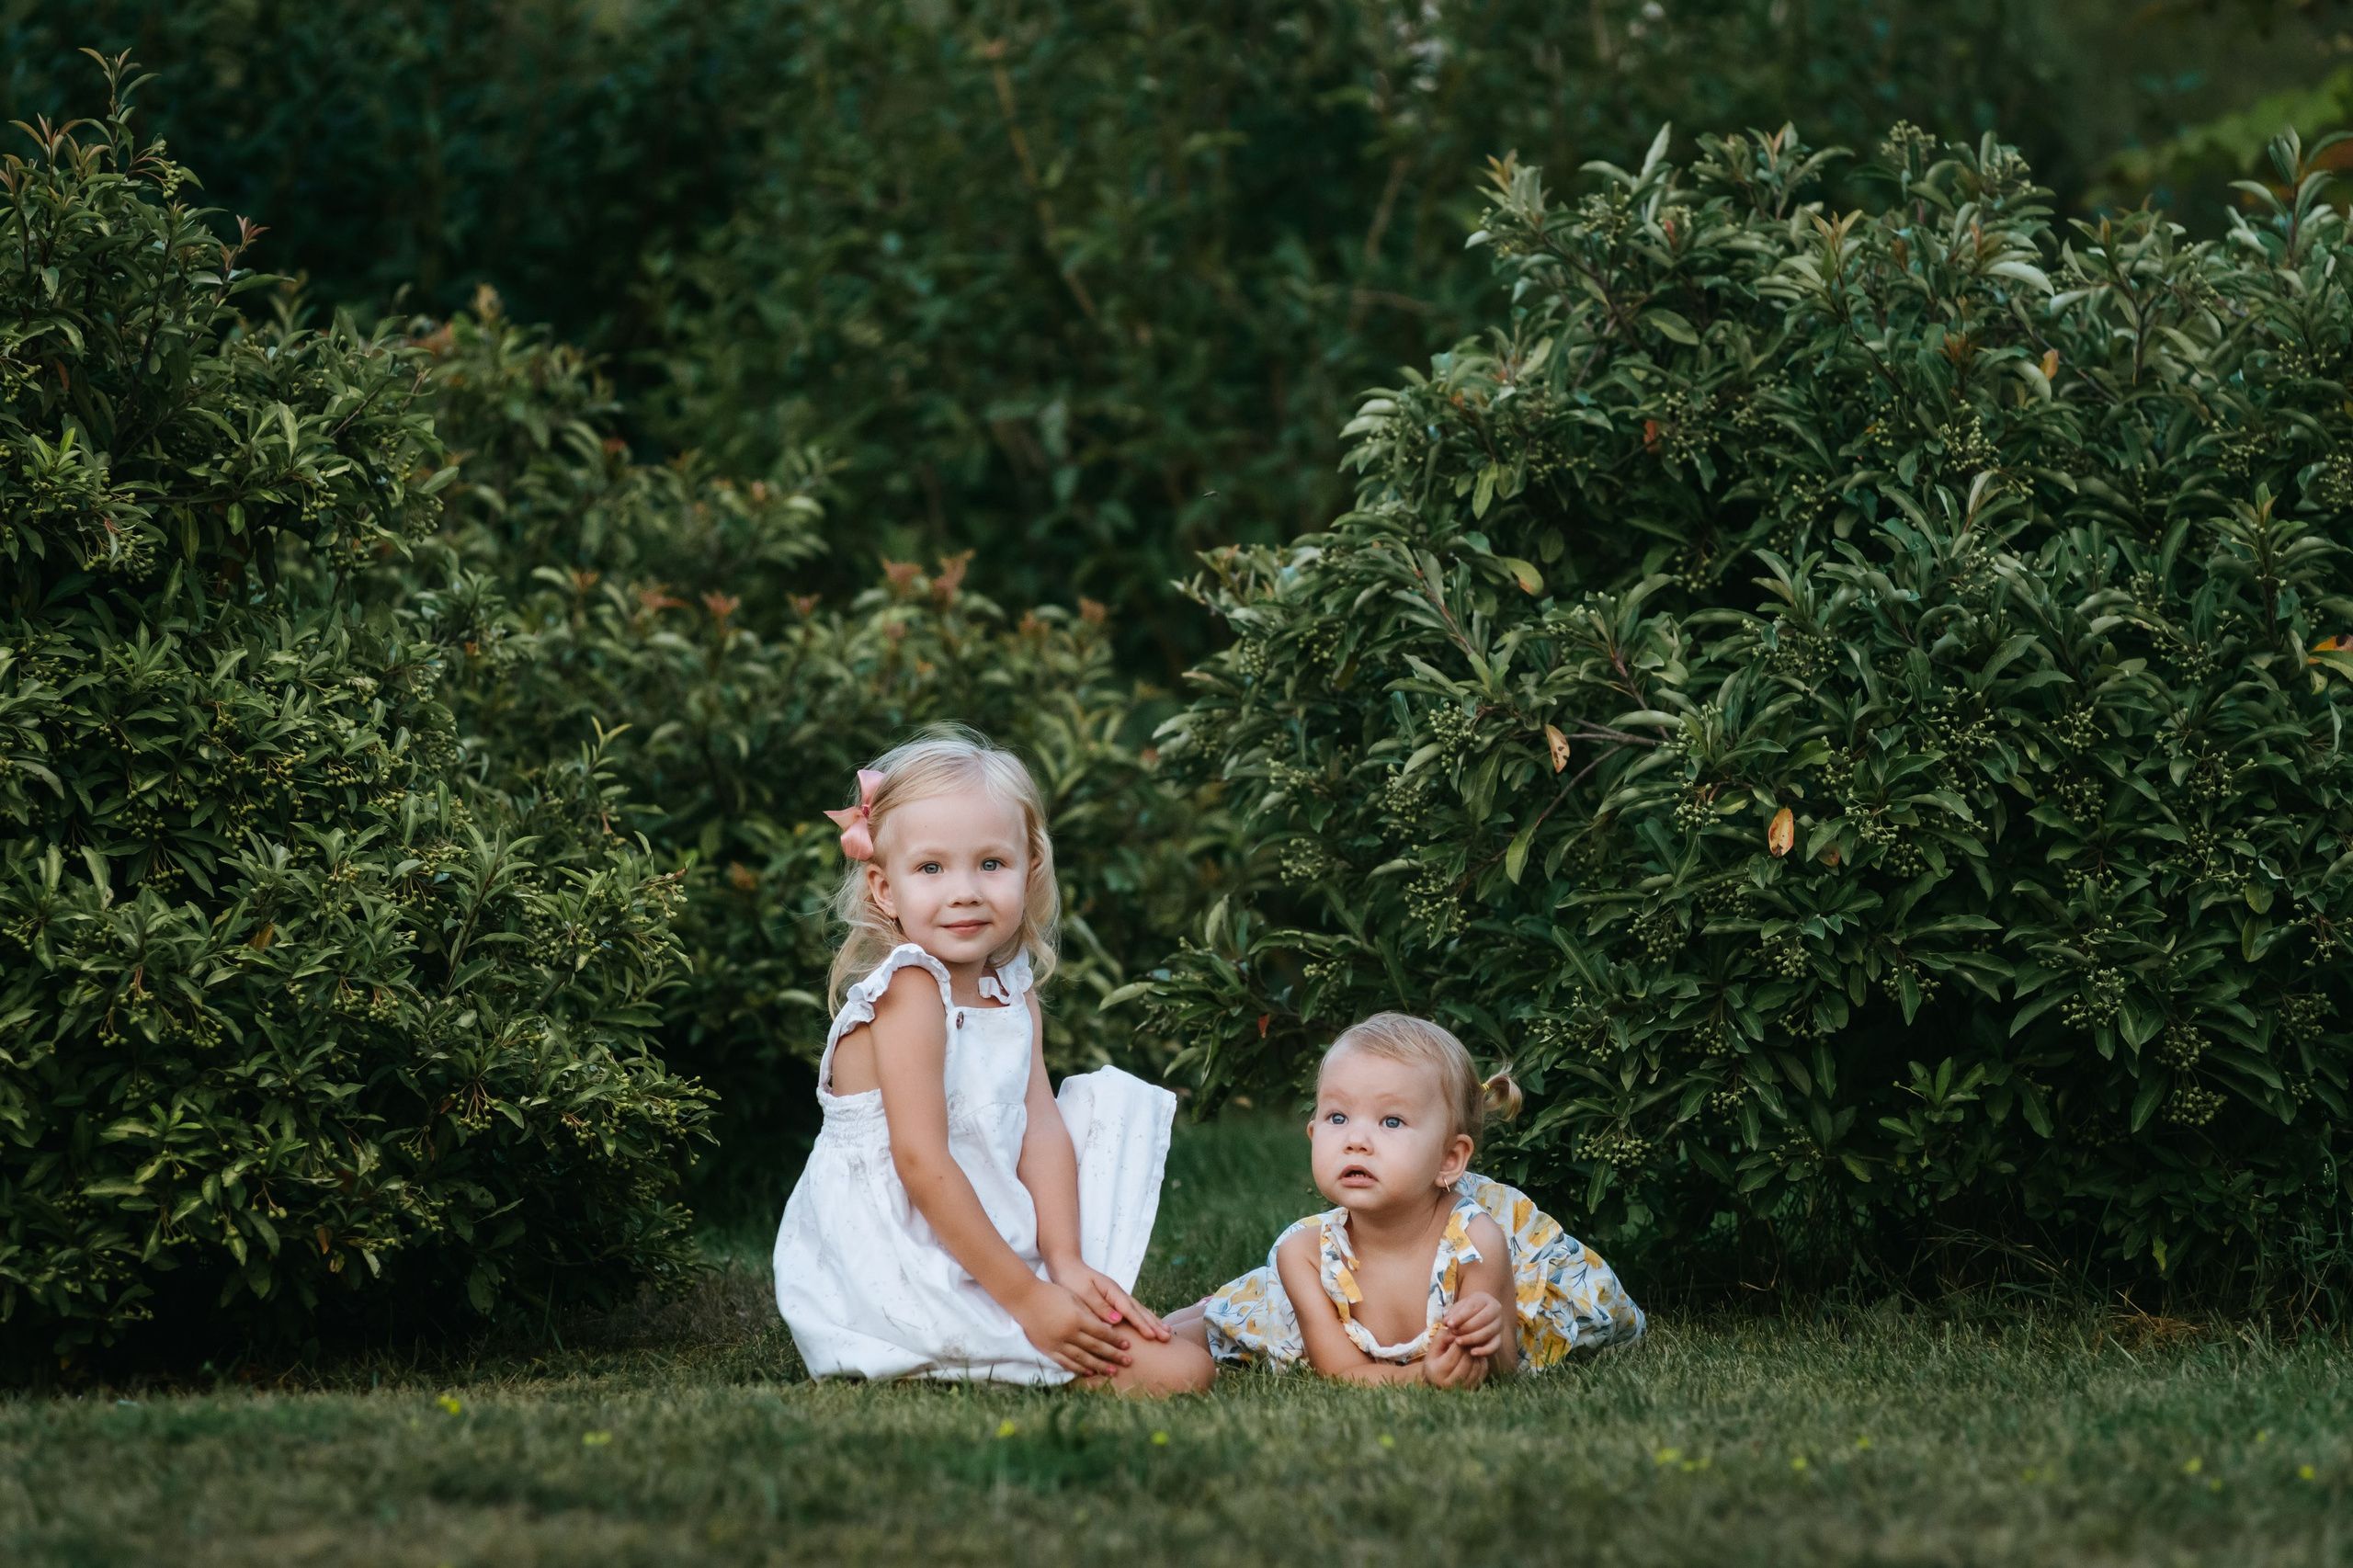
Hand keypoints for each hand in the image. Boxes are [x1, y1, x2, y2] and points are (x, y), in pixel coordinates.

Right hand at [1013, 1279, 1134, 1376]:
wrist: (1025, 1299)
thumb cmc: (1052, 1293)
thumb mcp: (1074, 1298)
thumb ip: (1090, 1313)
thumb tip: (1108, 1327)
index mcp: (1077, 1319)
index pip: (1101, 1333)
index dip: (1115, 1340)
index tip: (1127, 1345)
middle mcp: (1068, 1334)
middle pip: (1095, 1348)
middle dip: (1113, 1355)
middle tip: (1128, 1361)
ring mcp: (1057, 1344)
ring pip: (1083, 1359)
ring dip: (1100, 1366)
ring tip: (1113, 1371)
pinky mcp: (1048, 1350)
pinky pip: (1066, 1362)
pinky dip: (1079, 1368)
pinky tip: (1090, 1372)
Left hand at [1047, 1258, 1171, 1340]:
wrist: (1066, 1266)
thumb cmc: (1072, 1280)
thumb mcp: (1082, 1293)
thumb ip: (1099, 1306)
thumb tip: (1117, 1320)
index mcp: (1112, 1292)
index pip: (1129, 1311)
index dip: (1141, 1324)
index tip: (1152, 1336)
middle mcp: (1118, 1294)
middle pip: (1139, 1310)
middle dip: (1154, 1324)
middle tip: (1167, 1337)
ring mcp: (1117, 1296)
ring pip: (1139, 1310)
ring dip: (1153, 1321)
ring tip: (1167, 1331)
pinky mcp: (1114, 1301)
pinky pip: (1133, 1311)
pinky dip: (1144, 1319)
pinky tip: (1150, 1325)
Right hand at [1422, 1325, 1487, 1389]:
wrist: (1437, 1380)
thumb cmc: (1435, 1360)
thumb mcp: (1434, 1347)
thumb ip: (1444, 1336)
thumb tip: (1459, 1333)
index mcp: (1438, 1371)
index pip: (1456, 1352)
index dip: (1461, 1340)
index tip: (1462, 1333)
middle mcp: (1449, 1384)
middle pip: (1467, 1360)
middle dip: (1469, 1346)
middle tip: (1469, 1338)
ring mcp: (1462, 1389)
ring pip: (1476, 1366)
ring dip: (1476, 1353)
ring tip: (1471, 1347)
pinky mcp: (1472, 1389)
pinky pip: (1482, 1371)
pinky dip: (1481, 1360)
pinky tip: (1475, 1356)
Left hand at [1443, 1290, 1509, 1359]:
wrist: (1481, 1314)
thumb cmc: (1468, 1310)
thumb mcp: (1459, 1308)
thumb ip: (1452, 1314)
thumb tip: (1446, 1322)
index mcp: (1485, 1299)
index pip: (1473, 1307)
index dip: (1460, 1317)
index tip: (1449, 1325)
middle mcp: (1496, 1310)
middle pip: (1482, 1320)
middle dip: (1466, 1328)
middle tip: (1453, 1334)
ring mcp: (1499, 1325)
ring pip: (1487, 1333)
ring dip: (1471, 1339)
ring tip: (1458, 1342)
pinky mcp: (1500, 1338)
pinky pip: (1494, 1346)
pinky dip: (1484, 1351)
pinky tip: (1472, 1353)